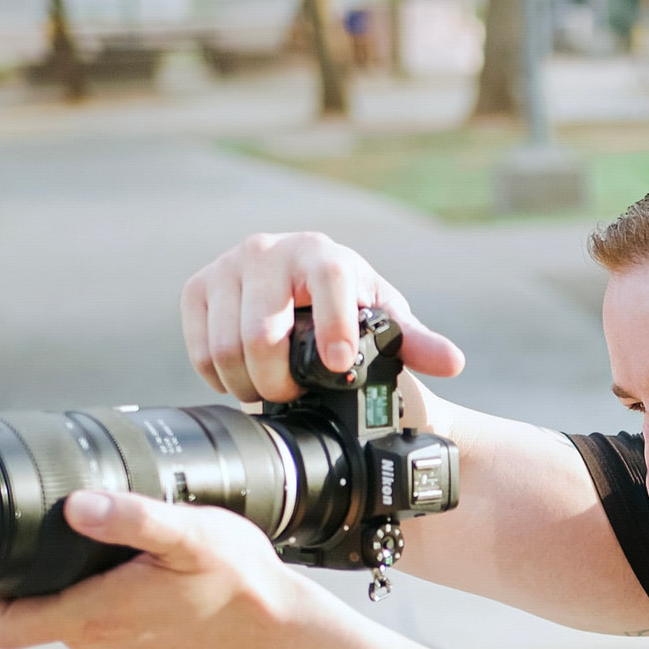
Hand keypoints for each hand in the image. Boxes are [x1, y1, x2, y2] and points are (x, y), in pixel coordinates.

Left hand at [0, 490, 343, 648]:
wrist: (281, 632)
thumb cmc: (238, 579)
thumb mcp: (189, 533)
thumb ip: (131, 517)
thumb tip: (74, 506)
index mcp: (95, 618)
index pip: (5, 628)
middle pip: (31, 619)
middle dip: (31, 580)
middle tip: (53, 536)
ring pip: (64, 624)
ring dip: (68, 591)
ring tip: (100, 553)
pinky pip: (95, 634)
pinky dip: (99, 607)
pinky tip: (130, 579)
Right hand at [181, 232, 465, 402]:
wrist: (300, 291)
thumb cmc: (349, 308)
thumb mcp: (384, 323)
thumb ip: (416, 343)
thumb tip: (451, 362)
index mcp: (322, 254)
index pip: (328, 283)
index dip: (333, 326)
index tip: (339, 366)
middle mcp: (270, 251)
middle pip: (261, 333)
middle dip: (279, 381)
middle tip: (294, 397)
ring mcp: (228, 267)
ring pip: (226, 346)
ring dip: (249, 385)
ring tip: (272, 392)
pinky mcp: (198, 288)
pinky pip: (201, 348)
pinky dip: (221, 377)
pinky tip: (245, 378)